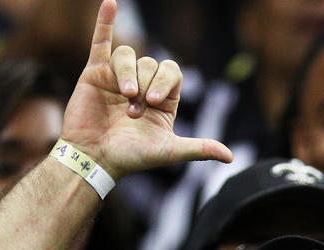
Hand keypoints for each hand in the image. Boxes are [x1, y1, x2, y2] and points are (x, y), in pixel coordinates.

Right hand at [59, 0, 231, 179]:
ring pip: (128, 56)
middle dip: (145, 86)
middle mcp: (141, 84)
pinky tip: (111, 2)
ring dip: (128, 74)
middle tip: (133, 111)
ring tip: (124, 96)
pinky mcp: (94, 73)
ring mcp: (117, 77)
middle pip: (150, 64)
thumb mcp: (169, 151)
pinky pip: (101, 42)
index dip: (165, 82)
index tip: (153, 103)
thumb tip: (230, 157)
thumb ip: (198, 148)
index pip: (172, 72)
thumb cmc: (130, 157)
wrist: (94, 160)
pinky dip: (105, 21)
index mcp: (162, 99)